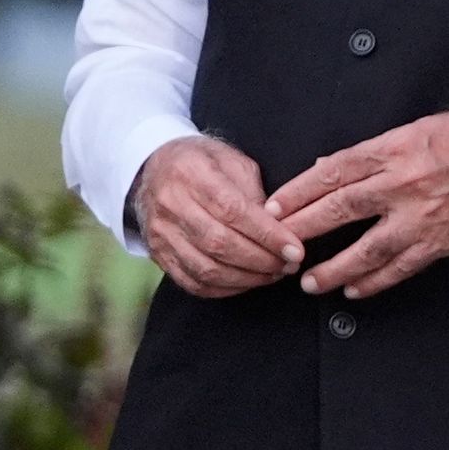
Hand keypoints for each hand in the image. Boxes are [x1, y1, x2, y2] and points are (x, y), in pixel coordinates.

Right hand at [131, 135, 301, 298]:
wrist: (154, 168)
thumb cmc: (204, 163)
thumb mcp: (233, 160)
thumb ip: (255, 191)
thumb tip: (278, 227)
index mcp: (191, 174)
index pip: (233, 211)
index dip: (267, 235)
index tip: (295, 249)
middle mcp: (170, 205)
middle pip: (219, 243)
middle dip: (261, 260)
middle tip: (289, 265)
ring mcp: (161, 233)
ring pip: (206, 268)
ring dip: (247, 278)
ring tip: (273, 274)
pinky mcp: (158, 254)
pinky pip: (192, 282)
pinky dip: (224, 288)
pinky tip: (246, 281)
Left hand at [264, 103, 448, 299]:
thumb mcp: (426, 127)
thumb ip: (380, 150)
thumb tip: (335, 168)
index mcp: (399, 147)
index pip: (334, 171)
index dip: (299, 191)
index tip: (274, 206)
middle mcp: (407, 182)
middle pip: (341, 208)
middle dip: (303, 229)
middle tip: (276, 245)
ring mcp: (426, 215)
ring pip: (367, 247)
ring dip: (334, 268)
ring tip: (309, 282)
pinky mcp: (445, 240)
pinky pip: (403, 266)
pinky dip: (376, 282)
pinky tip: (356, 290)